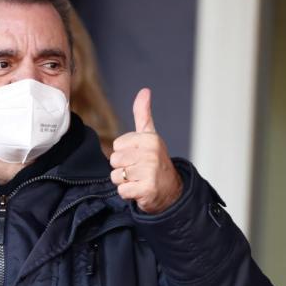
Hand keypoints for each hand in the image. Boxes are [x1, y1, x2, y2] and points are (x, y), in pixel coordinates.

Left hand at [109, 88, 183, 213]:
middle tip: (138, 171)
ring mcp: (150, 171)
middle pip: (114, 161)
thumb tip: (144, 91)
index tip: (138, 157)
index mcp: (149, 139)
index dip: (124, 154)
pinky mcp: (147, 189)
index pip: (116, 146)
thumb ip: (143, 114)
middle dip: (122, 169)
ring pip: (116, 176)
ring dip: (125, 182)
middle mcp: (151, 153)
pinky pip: (122, 191)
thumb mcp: (150, 136)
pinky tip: (139, 191)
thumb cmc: (155, 161)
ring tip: (138, 180)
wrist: (171, 190)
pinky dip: (128, 194)